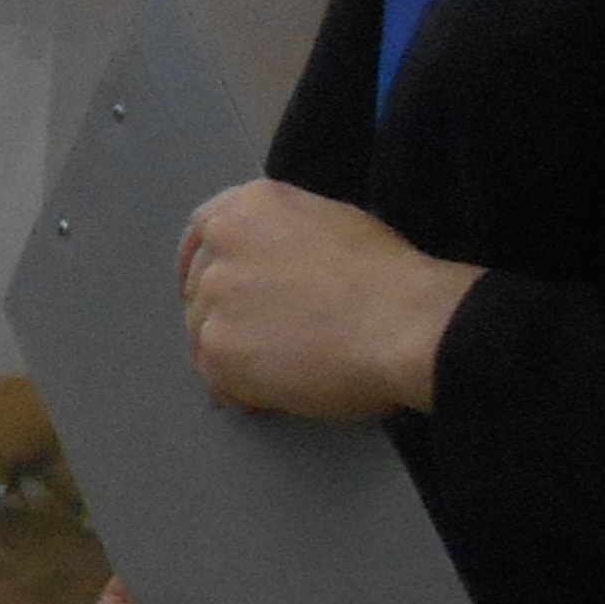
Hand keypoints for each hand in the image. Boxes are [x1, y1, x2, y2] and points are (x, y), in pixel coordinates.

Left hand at [173, 181, 480, 423]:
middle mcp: (220, 246)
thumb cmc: (389, 277)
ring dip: (233, 356)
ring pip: (203, 335)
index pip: (202, 231)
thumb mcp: (331, 224)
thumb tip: (271, 269)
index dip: (201, 263)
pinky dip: (240, 392)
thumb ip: (283, 238)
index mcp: (248, 207)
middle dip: (224, 315)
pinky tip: (275, 396)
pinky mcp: (218, 351)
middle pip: (199, 288)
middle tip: (265, 343)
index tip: (209, 289)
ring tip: (282, 373)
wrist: (406, 323)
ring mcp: (213, 299)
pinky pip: (215, 378)